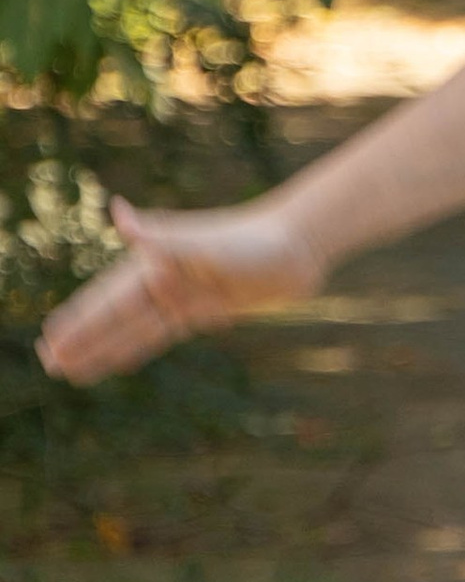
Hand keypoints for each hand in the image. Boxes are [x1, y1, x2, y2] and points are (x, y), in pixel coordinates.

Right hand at [35, 195, 325, 387]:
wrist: (300, 243)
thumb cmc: (256, 241)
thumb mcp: (205, 244)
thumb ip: (159, 236)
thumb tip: (116, 211)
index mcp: (155, 263)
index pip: (106, 301)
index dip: (78, 323)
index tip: (47, 340)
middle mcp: (163, 278)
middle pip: (113, 318)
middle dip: (82, 340)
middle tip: (47, 363)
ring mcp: (183, 294)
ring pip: (133, 330)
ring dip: (104, 349)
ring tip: (74, 369)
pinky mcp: (205, 308)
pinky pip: (161, 334)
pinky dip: (137, 347)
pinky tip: (120, 360)